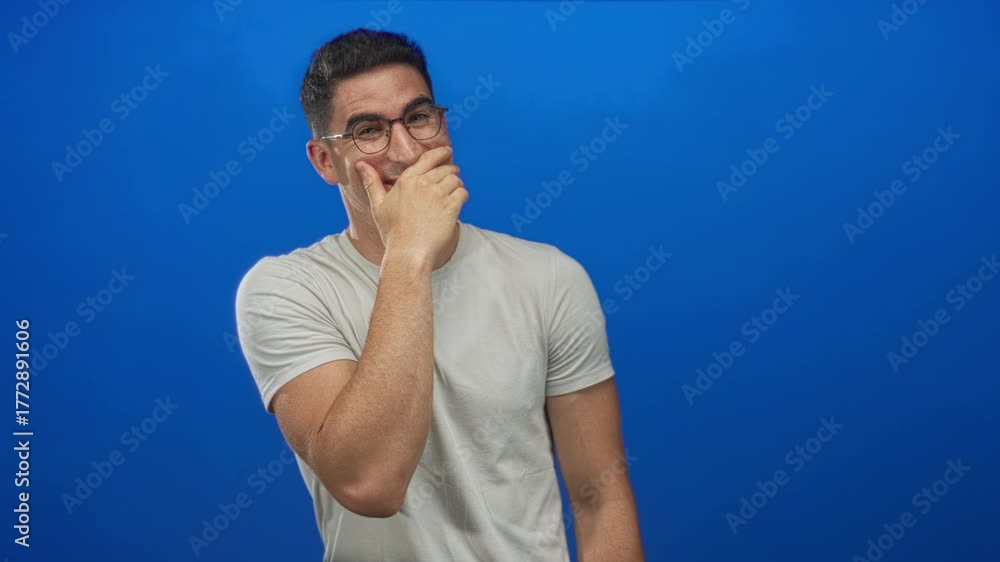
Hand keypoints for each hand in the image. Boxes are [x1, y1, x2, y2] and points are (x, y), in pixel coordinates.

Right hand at [356, 146, 468, 266]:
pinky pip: (462, 193)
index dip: (441, 153)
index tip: (447, 152)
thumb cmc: (392, 232)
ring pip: (455, 180)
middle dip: (451, 170)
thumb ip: (371, 182)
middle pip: (445, 168)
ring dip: (457, 184)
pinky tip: (458, 202)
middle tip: (453, 175)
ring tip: (454, 191)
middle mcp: (424, 184)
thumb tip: (361, 165)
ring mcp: (438, 195)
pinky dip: (462, 196)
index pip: (428, 158)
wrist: (408, 252)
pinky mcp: (451, 207)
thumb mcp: (378, 205)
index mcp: (407, 180)